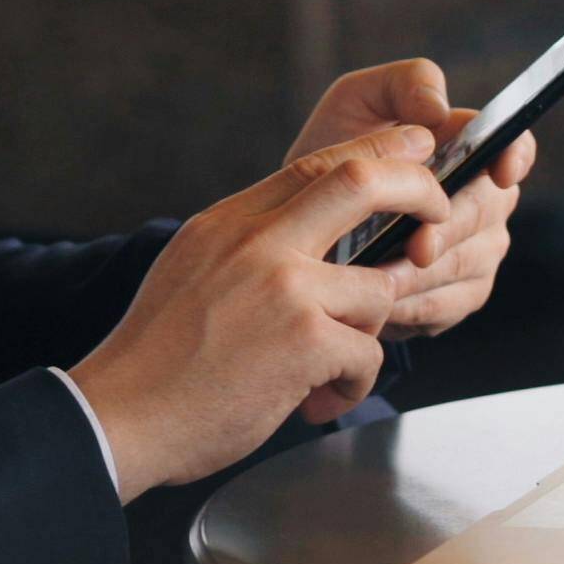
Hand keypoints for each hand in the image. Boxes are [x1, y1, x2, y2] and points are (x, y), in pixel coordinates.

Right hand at [63, 124, 443, 500]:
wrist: (121, 415)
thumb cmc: (156, 360)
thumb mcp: (194, 270)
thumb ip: (249, 247)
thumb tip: (308, 239)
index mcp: (230, 221)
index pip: (315, 163)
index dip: (378, 151)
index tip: (417, 149)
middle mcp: (258, 241)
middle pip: (361, 180)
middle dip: (418, 188)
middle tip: (443, 210)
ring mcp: (284, 286)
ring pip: (378, 288)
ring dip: (368, 337)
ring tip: (329, 374)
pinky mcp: (304, 339)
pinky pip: (368, 353)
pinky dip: (352, 384)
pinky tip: (316, 401)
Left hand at [288, 61, 531, 337]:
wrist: (299, 227)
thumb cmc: (332, 158)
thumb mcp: (355, 104)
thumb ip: (403, 85)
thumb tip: (439, 110)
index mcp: (470, 149)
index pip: (516, 147)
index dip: (514, 157)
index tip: (497, 171)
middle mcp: (484, 200)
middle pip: (488, 212)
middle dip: (453, 229)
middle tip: (417, 245)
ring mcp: (476, 251)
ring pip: (470, 264)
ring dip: (427, 273)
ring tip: (380, 276)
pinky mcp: (455, 297)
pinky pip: (447, 306)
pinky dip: (415, 306)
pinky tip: (380, 303)